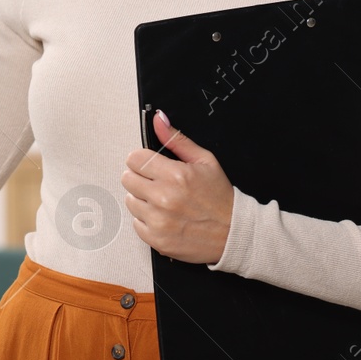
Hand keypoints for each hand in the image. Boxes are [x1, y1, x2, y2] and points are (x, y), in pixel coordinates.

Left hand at [122, 109, 235, 264]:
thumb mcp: (204, 161)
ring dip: (143, 199)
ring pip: (130, 200)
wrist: (233, 233)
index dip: (142, 160)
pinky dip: (147, 220)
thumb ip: (177, 140)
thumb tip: (159, 120)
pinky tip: (164, 217)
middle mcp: (164, 198)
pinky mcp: (156, 239)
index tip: (150, 165)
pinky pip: (136, 223)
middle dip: (140, 178)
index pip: (134, 159)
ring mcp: (159, 221)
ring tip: (163, 202)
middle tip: (158, 183)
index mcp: (175, 175)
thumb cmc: (220, 198)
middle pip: (127, 178)